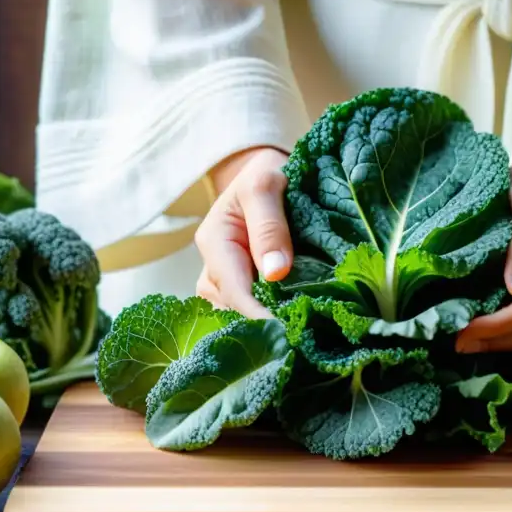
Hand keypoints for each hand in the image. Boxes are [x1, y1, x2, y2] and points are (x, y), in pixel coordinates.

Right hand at [194, 146, 293, 317]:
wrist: (262, 171)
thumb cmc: (264, 173)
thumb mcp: (266, 187)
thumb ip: (269, 225)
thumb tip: (276, 272)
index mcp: (215, 241)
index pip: (234, 290)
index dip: (257, 315)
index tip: (285, 331)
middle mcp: (213, 265)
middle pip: (231, 308)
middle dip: (261, 325)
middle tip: (297, 340)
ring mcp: (224, 278)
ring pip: (236, 314)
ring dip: (263, 325)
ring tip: (296, 334)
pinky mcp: (241, 284)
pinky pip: (248, 309)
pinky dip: (266, 318)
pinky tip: (289, 326)